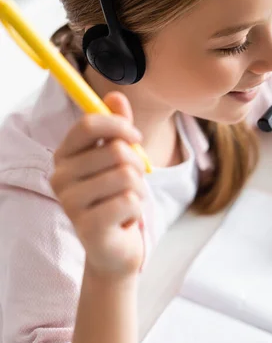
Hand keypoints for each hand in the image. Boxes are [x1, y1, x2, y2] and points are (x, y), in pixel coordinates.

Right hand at [50, 92, 146, 280]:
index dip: (120, 125)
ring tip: (127, 200)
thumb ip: (117, 127)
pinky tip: (125, 218)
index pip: (89, 123)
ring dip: (139, 188)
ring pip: (127, 176)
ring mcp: (70, 204)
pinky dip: (137, 208)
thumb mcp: (118, 158)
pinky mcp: (87, 227)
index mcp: (64, 155)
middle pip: (116, 150)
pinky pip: (131, 201)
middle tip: (133, 180)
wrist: (114, 247)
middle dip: (138, 163)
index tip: (136, 137)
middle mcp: (60, 177)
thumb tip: (116, 95)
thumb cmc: (115, 196)